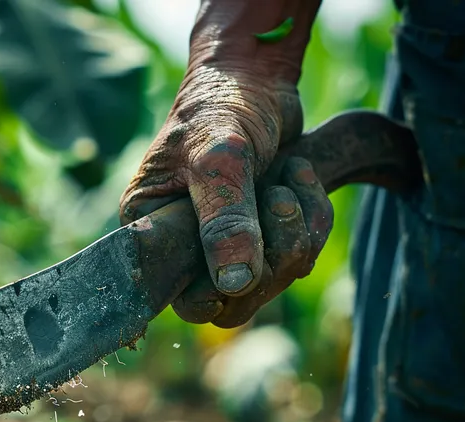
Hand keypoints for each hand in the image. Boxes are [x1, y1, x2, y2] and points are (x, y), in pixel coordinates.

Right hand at [120, 66, 332, 327]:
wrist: (256, 77)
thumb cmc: (220, 107)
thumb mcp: (218, 158)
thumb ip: (224, 218)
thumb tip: (234, 283)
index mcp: (151, 230)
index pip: (178, 295)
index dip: (216, 287)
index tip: (247, 247)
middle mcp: (183, 246)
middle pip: (231, 301)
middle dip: (271, 257)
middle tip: (279, 200)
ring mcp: (225, 245)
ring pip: (270, 282)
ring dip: (297, 231)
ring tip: (289, 178)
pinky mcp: (262, 237)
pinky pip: (298, 257)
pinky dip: (312, 218)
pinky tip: (300, 175)